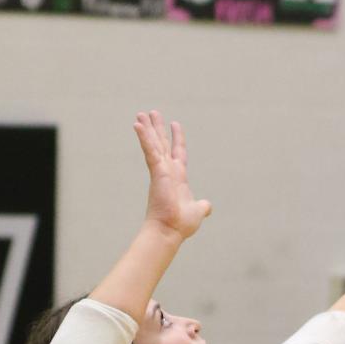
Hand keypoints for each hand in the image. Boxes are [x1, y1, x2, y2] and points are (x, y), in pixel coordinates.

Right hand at [134, 110, 211, 239]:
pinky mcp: (157, 171)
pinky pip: (150, 150)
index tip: (174, 123)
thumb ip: (202, 206)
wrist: (170, 231)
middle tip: (151, 112)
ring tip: (141, 114)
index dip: (177, 138)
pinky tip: (137, 125)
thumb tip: (207, 206)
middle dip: (157, 128)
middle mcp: (168, 171)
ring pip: (154, 144)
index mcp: (178, 177)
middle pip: (162, 144)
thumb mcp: (197, 211)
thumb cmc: (181, 224)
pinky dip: (144, 137)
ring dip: (147, 128)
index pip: (178, 152)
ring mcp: (161, 170)